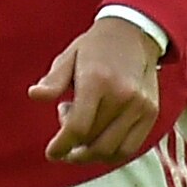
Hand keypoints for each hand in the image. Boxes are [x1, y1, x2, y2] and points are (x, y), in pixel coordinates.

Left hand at [30, 14, 163, 168]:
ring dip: (91, 153)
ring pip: (112, 151)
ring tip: (83, 134)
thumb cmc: (96, 47)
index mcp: (97, 81)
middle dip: (74, 148)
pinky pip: (130, 147)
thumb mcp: (68, 57)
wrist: (134, 32)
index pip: (78, 127)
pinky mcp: (151, 112)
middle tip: (66, 132)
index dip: (61, 146)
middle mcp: (122, 95)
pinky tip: (100, 138)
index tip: (51, 153)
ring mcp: (140, 106)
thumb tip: (35, 95)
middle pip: (93, 142)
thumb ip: (53, 80)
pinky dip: (111, 152)